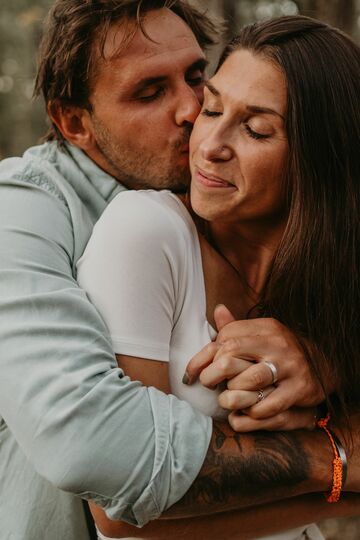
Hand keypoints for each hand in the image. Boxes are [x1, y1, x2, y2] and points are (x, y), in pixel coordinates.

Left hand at [185, 305, 326, 429]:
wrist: (324, 365)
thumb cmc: (280, 351)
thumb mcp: (262, 334)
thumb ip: (237, 326)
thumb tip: (217, 309)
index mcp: (265, 327)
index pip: (226, 337)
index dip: (206, 355)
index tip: (197, 370)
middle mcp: (277, 342)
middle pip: (231, 354)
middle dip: (212, 373)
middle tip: (207, 384)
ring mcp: (290, 365)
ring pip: (249, 379)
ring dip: (232, 394)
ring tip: (226, 399)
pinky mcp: (300, 388)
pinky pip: (270, 404)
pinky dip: (254, 411)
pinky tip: (248, 411)